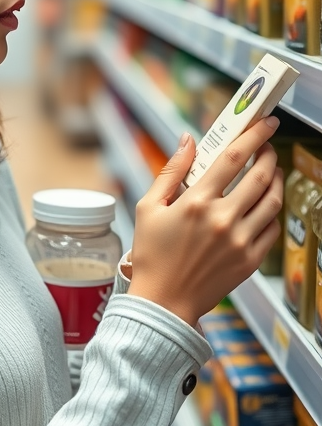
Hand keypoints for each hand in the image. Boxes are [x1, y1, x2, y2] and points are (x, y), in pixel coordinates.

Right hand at [128, 116, 282, 327]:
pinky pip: (272, 229)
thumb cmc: (151, 254)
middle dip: (269, 154)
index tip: (266, 122)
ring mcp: (239, 242)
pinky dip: (272, 212)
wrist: (163, 303)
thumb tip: (188, 140)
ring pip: (272, 202)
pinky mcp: (250, 261)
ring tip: (270, 172)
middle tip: (267, 146)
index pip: (233, 158)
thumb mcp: (148, 207)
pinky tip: (263, 206)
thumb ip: (171, 170)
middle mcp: (222, 220)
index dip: (254, 135)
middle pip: (260, 176)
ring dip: (276, 181)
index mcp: (196, 202)